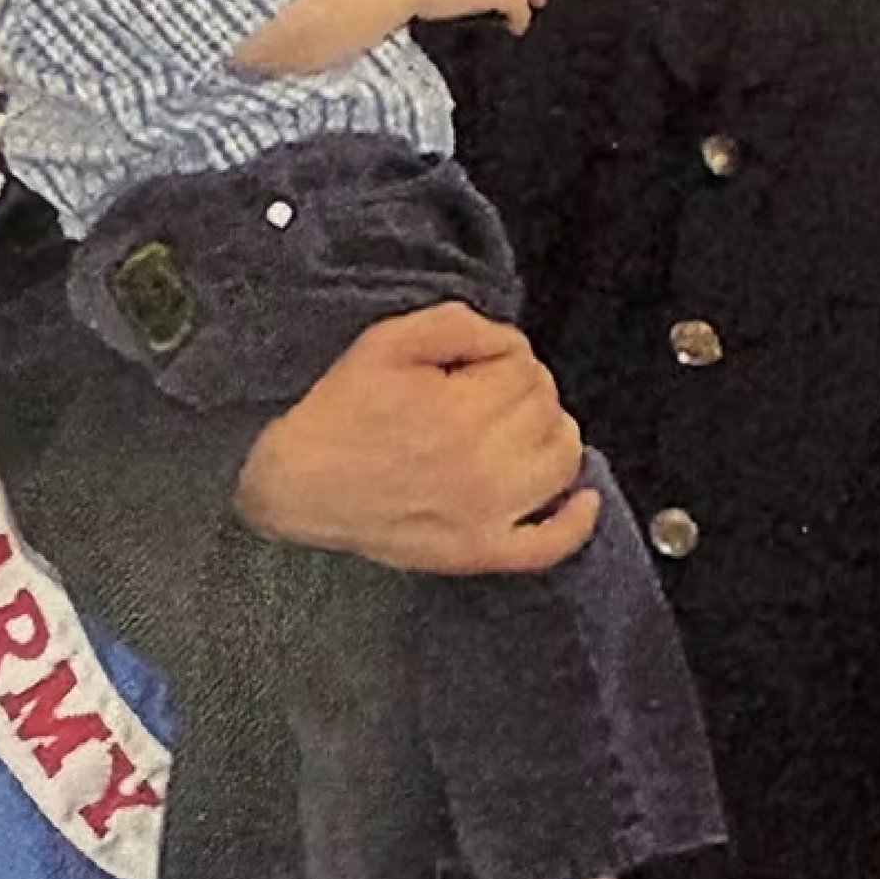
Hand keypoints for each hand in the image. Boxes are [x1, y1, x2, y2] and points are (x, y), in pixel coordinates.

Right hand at [236, 304, 597, 572]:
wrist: (296, 485)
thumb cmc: (339, 410)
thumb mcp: (386, 343)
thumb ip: (456, 325)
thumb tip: (510, 340)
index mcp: (459, 413)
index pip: (525, 368)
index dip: (506, 356)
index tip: (476, 362)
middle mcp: (481, 468)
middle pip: (547, 410)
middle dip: (526, 390)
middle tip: (487, 392)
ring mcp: (486, 517)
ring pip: (562, 462)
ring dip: (552, 436)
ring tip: (522, 428)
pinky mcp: (480, 553)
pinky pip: (550, 545)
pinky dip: (576, 521)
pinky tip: (582, 497)